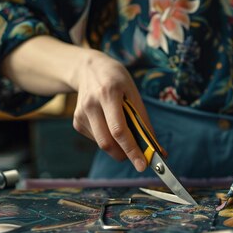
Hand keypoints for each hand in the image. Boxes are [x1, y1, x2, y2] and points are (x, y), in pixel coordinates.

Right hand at [72, 50, 150, 171]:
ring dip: (118, 148)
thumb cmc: (116, 80)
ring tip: (126, 134)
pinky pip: (97, 140)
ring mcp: (81, 114)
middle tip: (139, 158)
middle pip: (107, 142)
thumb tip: (155, 147)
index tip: (142, 165)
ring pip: (102, 144)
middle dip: (125, 155)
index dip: (132, 150)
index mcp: (108, 94)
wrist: (87, 68)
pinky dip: (109, 140)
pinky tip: (110, 124)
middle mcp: (91, 105)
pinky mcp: (77, 121)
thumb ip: (142, 119)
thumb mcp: (133, 92)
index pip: (119, 130)